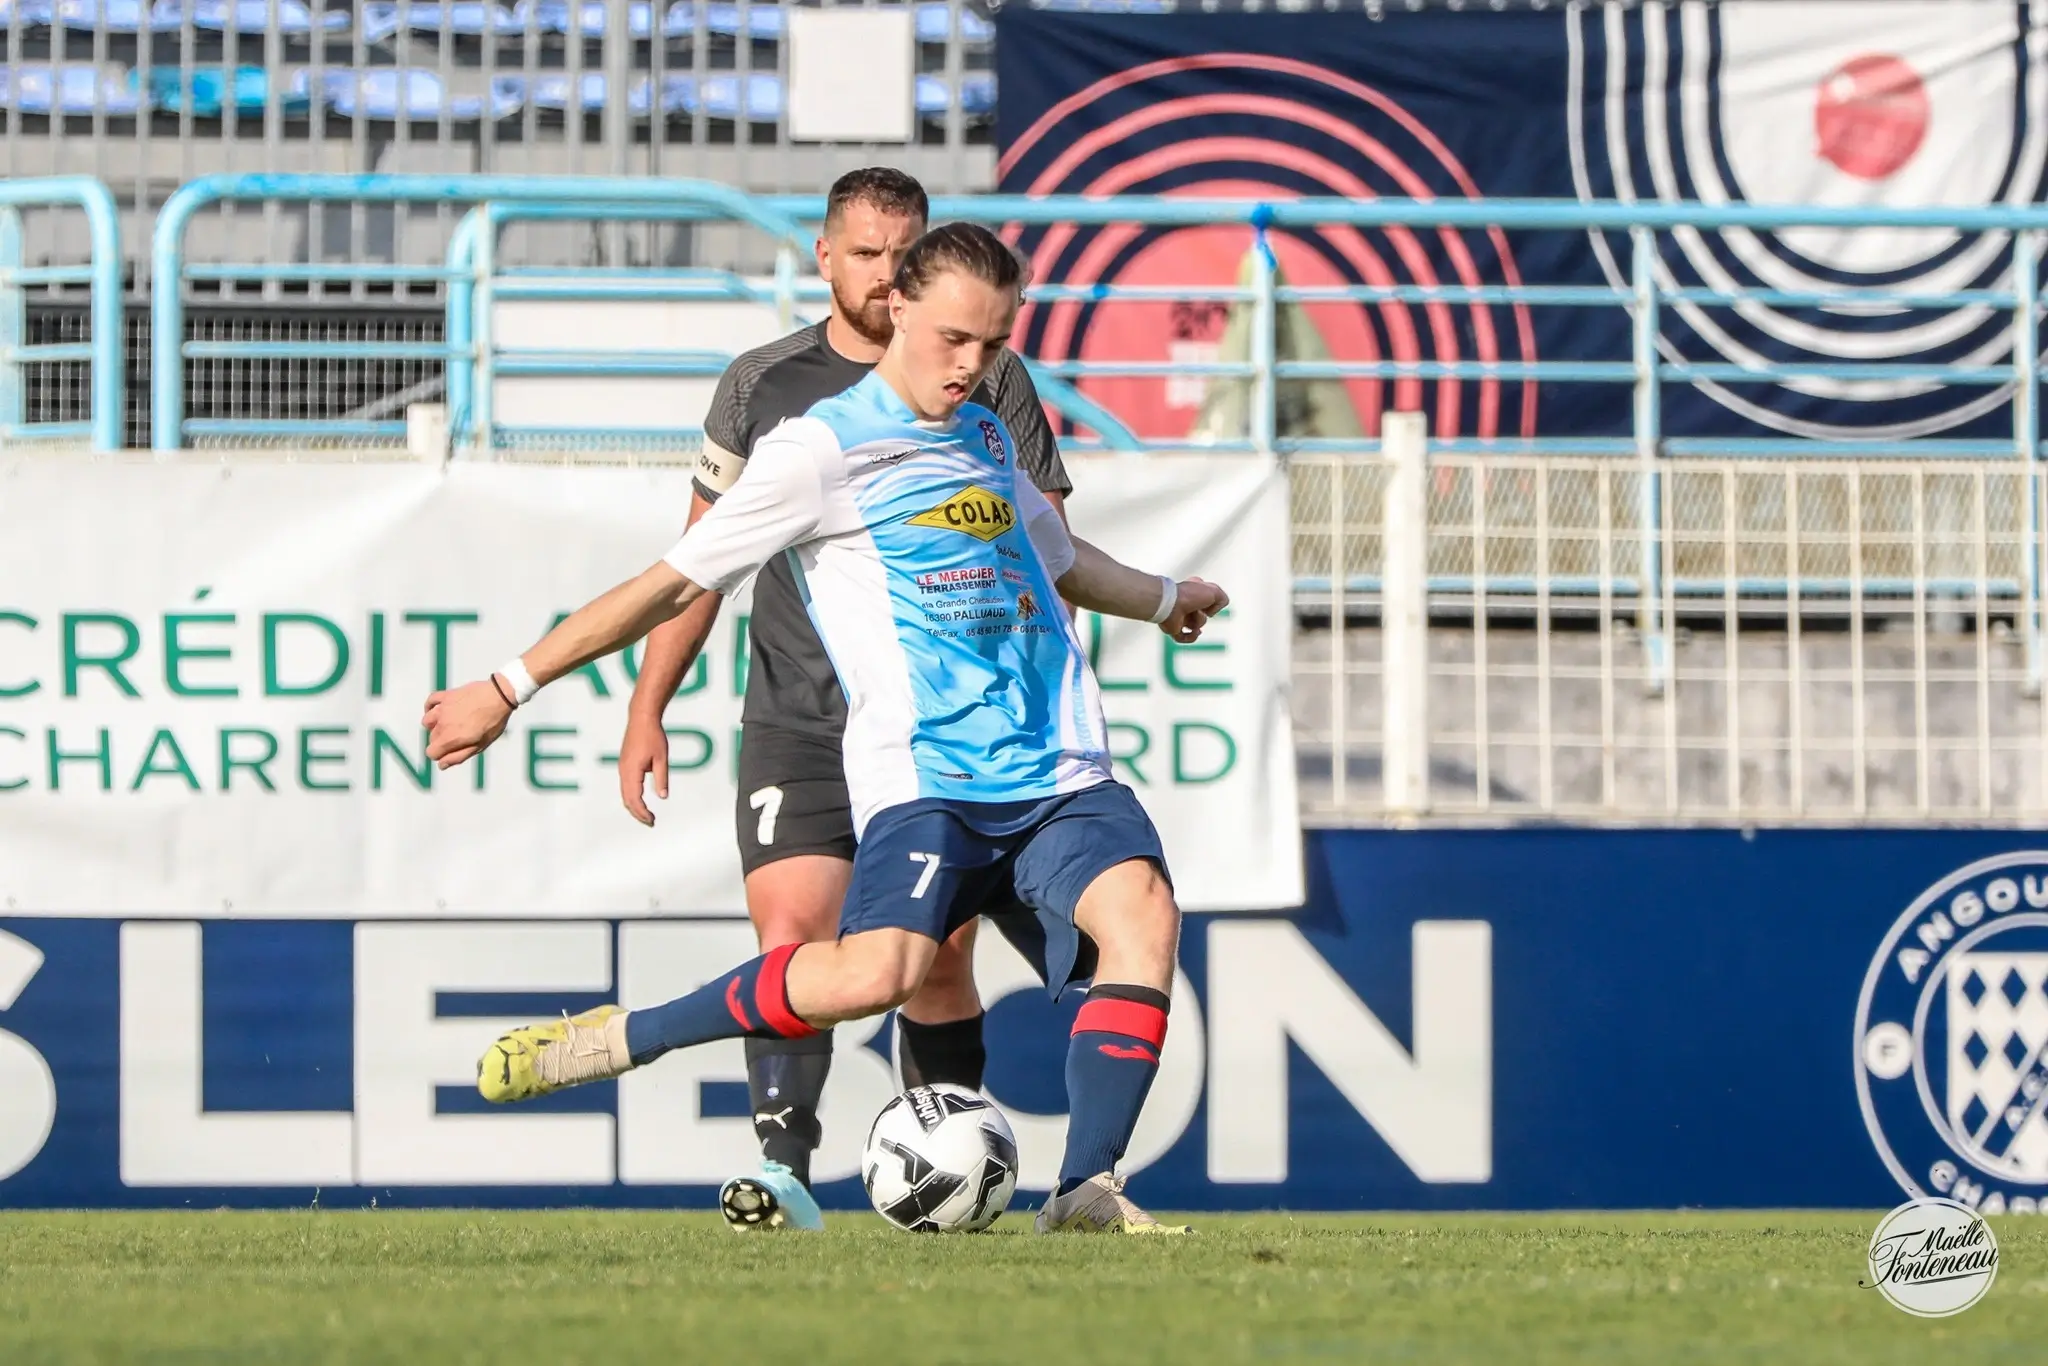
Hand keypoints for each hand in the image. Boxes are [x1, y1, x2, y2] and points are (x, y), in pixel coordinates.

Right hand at [423, 678, 513, 768]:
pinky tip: (437, 711)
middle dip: (441, 741)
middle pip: (432, 738)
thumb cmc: (492, 722)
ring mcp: (443, 708)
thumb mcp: (480, 745)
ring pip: (427, 721)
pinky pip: (430, 701)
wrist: (499, 696)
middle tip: (460, 737)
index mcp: (449, 738)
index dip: (441, 755)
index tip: (452, 751)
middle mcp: (442, 723)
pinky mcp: (446, 695)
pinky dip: (430, 707)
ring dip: (434, 726)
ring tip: (448, 725)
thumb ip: (459, 756)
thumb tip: (441, 765)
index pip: (431, 753)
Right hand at [618, 710, 669, 826]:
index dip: (642, 812)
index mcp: (632, 770)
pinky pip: (625, 786)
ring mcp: (622, 768)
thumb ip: (661, 778)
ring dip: (634, 806)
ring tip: (647, 815)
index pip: (634, 798)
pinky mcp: (624, 765)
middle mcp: (624, 771)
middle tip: (651, 822)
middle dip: (638, 813)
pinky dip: (632, 797)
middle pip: (627, 799)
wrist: (641, 718)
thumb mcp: (662, 758)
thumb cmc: (653, 736)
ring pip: (624, 794)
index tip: (652, 820)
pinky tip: (641, 801)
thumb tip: (663, 796)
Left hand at [1160, 578, 1228, 642]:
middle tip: (1201, 610)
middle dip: (1204, 614)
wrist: (1170, 604)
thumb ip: (1222, 599)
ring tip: (1194, 617)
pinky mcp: (1173, 627)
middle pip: (1202, 614)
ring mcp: (1179, 615)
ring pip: (1195, 625)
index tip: (1211, 600)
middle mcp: (1185, 602)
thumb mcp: (1214, 591)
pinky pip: (1184, 637)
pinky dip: (1191, 637)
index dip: (1211, 601)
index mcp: (1193, 590)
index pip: (1205, 596)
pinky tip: (1194, 632)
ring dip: (1198, 623)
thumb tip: (1213, 612)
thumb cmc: (1189, 595)